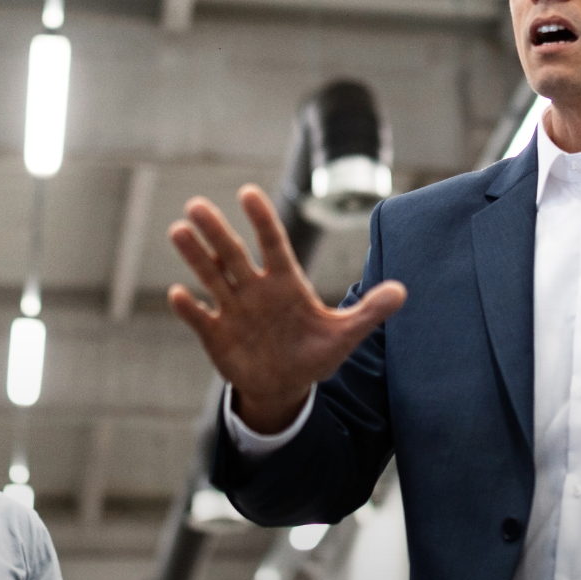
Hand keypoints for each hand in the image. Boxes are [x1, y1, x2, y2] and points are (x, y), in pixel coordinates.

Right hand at [166, 186, 406, 430]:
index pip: (273, 245)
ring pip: (212, 277)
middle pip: (234, 254)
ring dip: (196, 257)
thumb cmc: (315, 354)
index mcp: (286, 283)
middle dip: (216, 231)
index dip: (262, 220)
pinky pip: (200, 318)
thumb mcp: (345, 335)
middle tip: (195, 204)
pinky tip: (178, 295)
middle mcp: (256, 290)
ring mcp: (234, 311)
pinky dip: (189, 308)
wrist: (286, 386)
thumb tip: (402, 291)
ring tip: (178, 231)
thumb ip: (368, 312)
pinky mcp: (217, 335)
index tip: (247, 193)